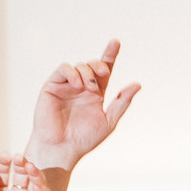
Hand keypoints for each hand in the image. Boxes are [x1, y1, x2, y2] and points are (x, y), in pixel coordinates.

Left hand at [0, 154, 55, 190]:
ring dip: (32, 172)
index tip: (4, 156)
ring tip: (29, 166)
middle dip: (20, 164)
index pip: (2, 173)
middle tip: (18, 157)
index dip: (3, 164)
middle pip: (19, 174)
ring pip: (33, 181)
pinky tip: (37, 183)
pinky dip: (42, 187)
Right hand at [24, 39, 139, 172]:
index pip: (104, 70)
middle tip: (103, 74)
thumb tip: (137, 85)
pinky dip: (72, 72)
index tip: (115, 42)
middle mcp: (82, 87)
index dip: (110, 55)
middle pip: (92, 65)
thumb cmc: (84, 139)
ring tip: (88, 87)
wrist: (62, 149)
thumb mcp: (109, 121)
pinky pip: (63, 69)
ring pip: (79, 65)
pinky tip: (77, 84)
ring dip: (87, 72)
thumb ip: (122, 103)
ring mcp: (67, 85)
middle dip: (99, 65)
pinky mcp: (52, 86)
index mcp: (96, 93)